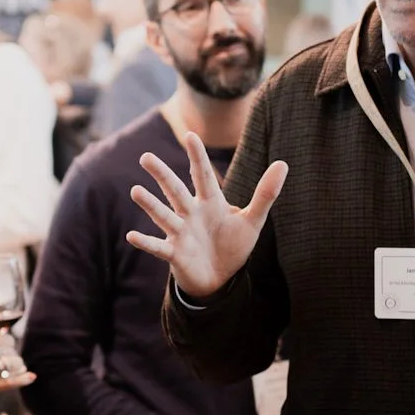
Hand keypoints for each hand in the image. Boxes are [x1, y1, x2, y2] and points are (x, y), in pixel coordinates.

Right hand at [0, 331, 35, 404]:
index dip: (5, 339)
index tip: (8, 342)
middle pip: (6, 350)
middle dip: (11, 353)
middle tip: (12, 355)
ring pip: (11, 364)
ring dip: (18, 364)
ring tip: (19, 366)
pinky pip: (11, 381)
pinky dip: (23, 379)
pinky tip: (31, 376)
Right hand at [126, 131, 287, 299]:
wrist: (220, 279)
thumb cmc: (233, 246)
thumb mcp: (253, 220)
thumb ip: (265, 193)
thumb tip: (283, 163)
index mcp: (210, 203)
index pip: (202, 176)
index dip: (197, 157)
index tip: (190, 135)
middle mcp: (191, 214)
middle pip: (175, 190)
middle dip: (162, 175)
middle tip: (146, 157)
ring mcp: (180, 233)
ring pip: (163, 216)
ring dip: (150, 205)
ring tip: (135, 191)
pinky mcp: (174, 254)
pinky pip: (158, 247)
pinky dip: (146, 243)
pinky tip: (131, 237)